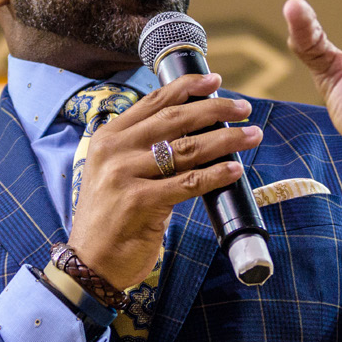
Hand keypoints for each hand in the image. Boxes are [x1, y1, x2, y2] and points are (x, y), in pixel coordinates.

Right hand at [69, 73, 261, 289]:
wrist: (90, 261)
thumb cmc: (110, 218)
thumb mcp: (114, 173)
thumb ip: (141, 149)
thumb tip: (192, 130)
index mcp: (108, 138)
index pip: (153, 102)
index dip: (187, 87)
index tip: (215, 80)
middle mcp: (114, 151)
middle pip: (174, 119)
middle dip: (215, 109)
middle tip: (243, 108)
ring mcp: (124, 175)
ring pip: (187, 149)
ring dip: (226, 140)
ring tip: (251, 135)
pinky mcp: (140, 202)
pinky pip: (188, 183)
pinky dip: (216, 175)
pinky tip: (235, 170)